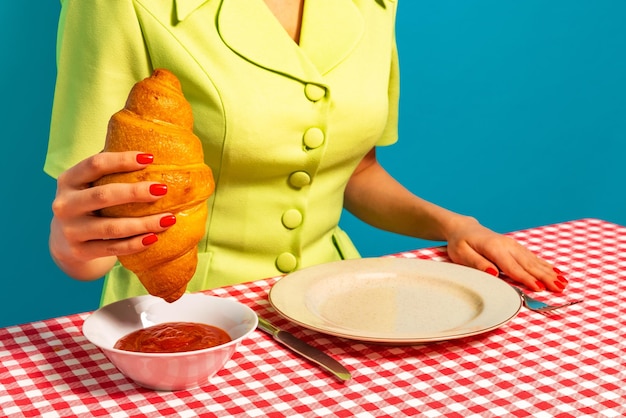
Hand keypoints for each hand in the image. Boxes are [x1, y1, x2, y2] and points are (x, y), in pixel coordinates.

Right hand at [49, 151, 175, 279]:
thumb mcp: (89, 184)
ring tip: (169, 219)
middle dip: (136, 192)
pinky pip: (113, 248)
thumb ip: (110, 170)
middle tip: (163, 189)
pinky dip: (135, 244)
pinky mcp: (80, 251)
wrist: (64, 240)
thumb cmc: (88, 203)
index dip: (123, 160)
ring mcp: (71, 230)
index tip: (151, 158)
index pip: (95, 164)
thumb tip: (151, 155)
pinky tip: (155, 237)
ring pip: (111, 228)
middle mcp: (65, 204)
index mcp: (68, 180)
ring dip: (144, 223)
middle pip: (103, 195)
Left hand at [445, 217, 567, 292]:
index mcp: (494, 248)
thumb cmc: (460, 243)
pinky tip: (555, 272)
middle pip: (528, 264)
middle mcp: (507, 245)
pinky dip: (545, 265)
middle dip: (545, 277)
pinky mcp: (515, 247)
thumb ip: (477, 263)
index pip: (512, 267)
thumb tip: (494, 273)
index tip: (539, 288)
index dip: (526, 278)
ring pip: (533, 260)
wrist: (464, 229)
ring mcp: (513, 245)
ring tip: (563, 283)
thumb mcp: (461, 254)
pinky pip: (532, 257)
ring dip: (549, 272)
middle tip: (560, 288)